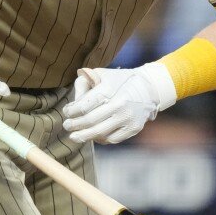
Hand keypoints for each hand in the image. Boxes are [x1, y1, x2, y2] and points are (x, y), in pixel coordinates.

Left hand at [62, 64, 176, 143]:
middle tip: (67, 126)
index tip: (66, 112)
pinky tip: (93, 136)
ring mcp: (127, 118)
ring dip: (85, 136)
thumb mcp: (104, 74)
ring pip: (100, 133)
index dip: (71, 111)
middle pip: (90, 121)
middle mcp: (119, 105)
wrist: (149, 88)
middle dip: (74, 125)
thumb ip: (87, 81)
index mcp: (110, 90)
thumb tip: (75, 94)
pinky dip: (100, 139)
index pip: (83, 106)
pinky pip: (112, 139)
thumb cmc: (121, 81)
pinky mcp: (133, 128)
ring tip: (76, 136)